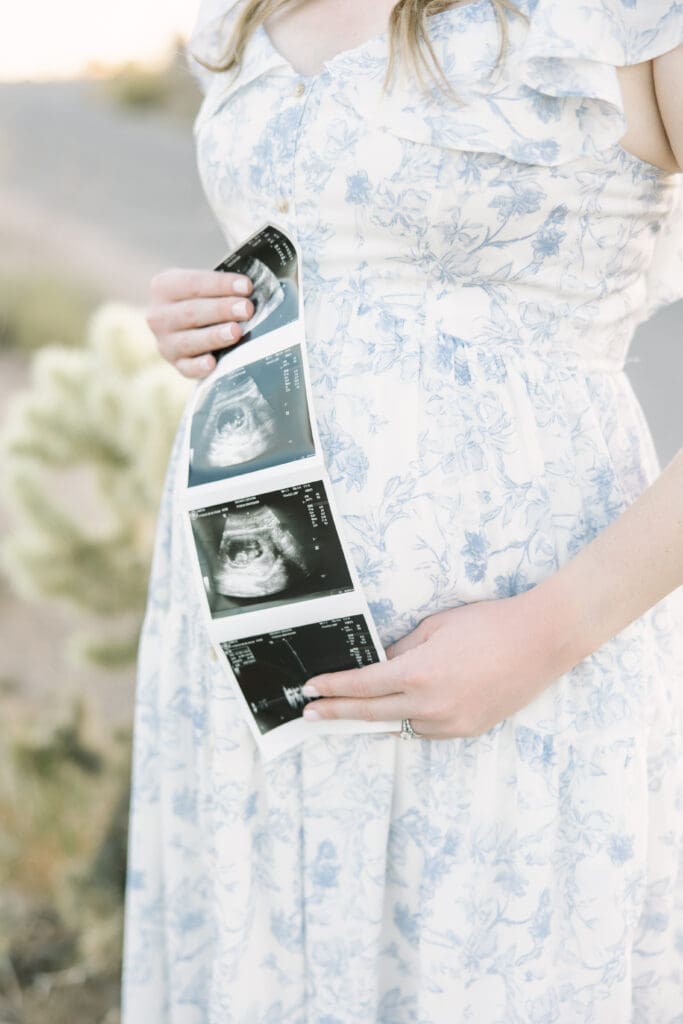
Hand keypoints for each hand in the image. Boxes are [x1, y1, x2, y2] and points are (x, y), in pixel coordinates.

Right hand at [146, 268, 254, 378]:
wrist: (189, 320)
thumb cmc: (203, 297)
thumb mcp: (205, 284)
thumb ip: (222, 286)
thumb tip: (248, 291)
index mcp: (164, 286)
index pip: (193, 284)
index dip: (221, 285)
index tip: (247, 287)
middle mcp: (159, 315)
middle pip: (191, 312)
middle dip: (222, 310)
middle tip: (247, 309)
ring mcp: (166, 342)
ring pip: (189, 341)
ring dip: (214, 336)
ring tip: (236, 332)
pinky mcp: (177, 364)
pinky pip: (187, 368)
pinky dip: (199, 367)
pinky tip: (212, 364)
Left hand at [301, 587, 580, 738]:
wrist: (543, 639)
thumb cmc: (489, 623)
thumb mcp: (435, 628)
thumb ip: (402, 650)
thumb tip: (378, 664)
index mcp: (419, 674)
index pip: (362, 687)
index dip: (333, 689)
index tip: (310, 691)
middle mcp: (432, 705)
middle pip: (371, 713)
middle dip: (337, 713)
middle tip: (310, 713)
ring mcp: (452, 722)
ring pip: (400, 725)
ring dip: (376, 717)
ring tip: (353, 710)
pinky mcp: (470, 729)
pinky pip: (428, 730)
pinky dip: (411, 720)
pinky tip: (403, 709)